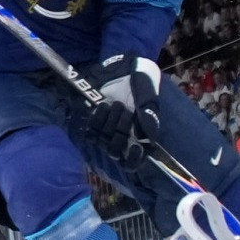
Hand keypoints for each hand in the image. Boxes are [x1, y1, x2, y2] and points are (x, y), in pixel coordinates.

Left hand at [86, 54, 163, 168]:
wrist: (122, 76)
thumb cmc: (139, 89)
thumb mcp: (148, 100)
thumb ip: (149, 117)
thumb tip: (147, 135)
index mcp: (139, 139)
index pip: (132, 163)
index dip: (133, 160)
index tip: (136, 146)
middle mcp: (122, 141)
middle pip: (116, 151)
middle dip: (120, 131)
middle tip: (125, 111)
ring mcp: (107, 136)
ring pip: (103, 142)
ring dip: (109, 124)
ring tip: (115, 105)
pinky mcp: (94, 128)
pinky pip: (91, 132)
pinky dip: (96, 120)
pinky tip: (102, 106)